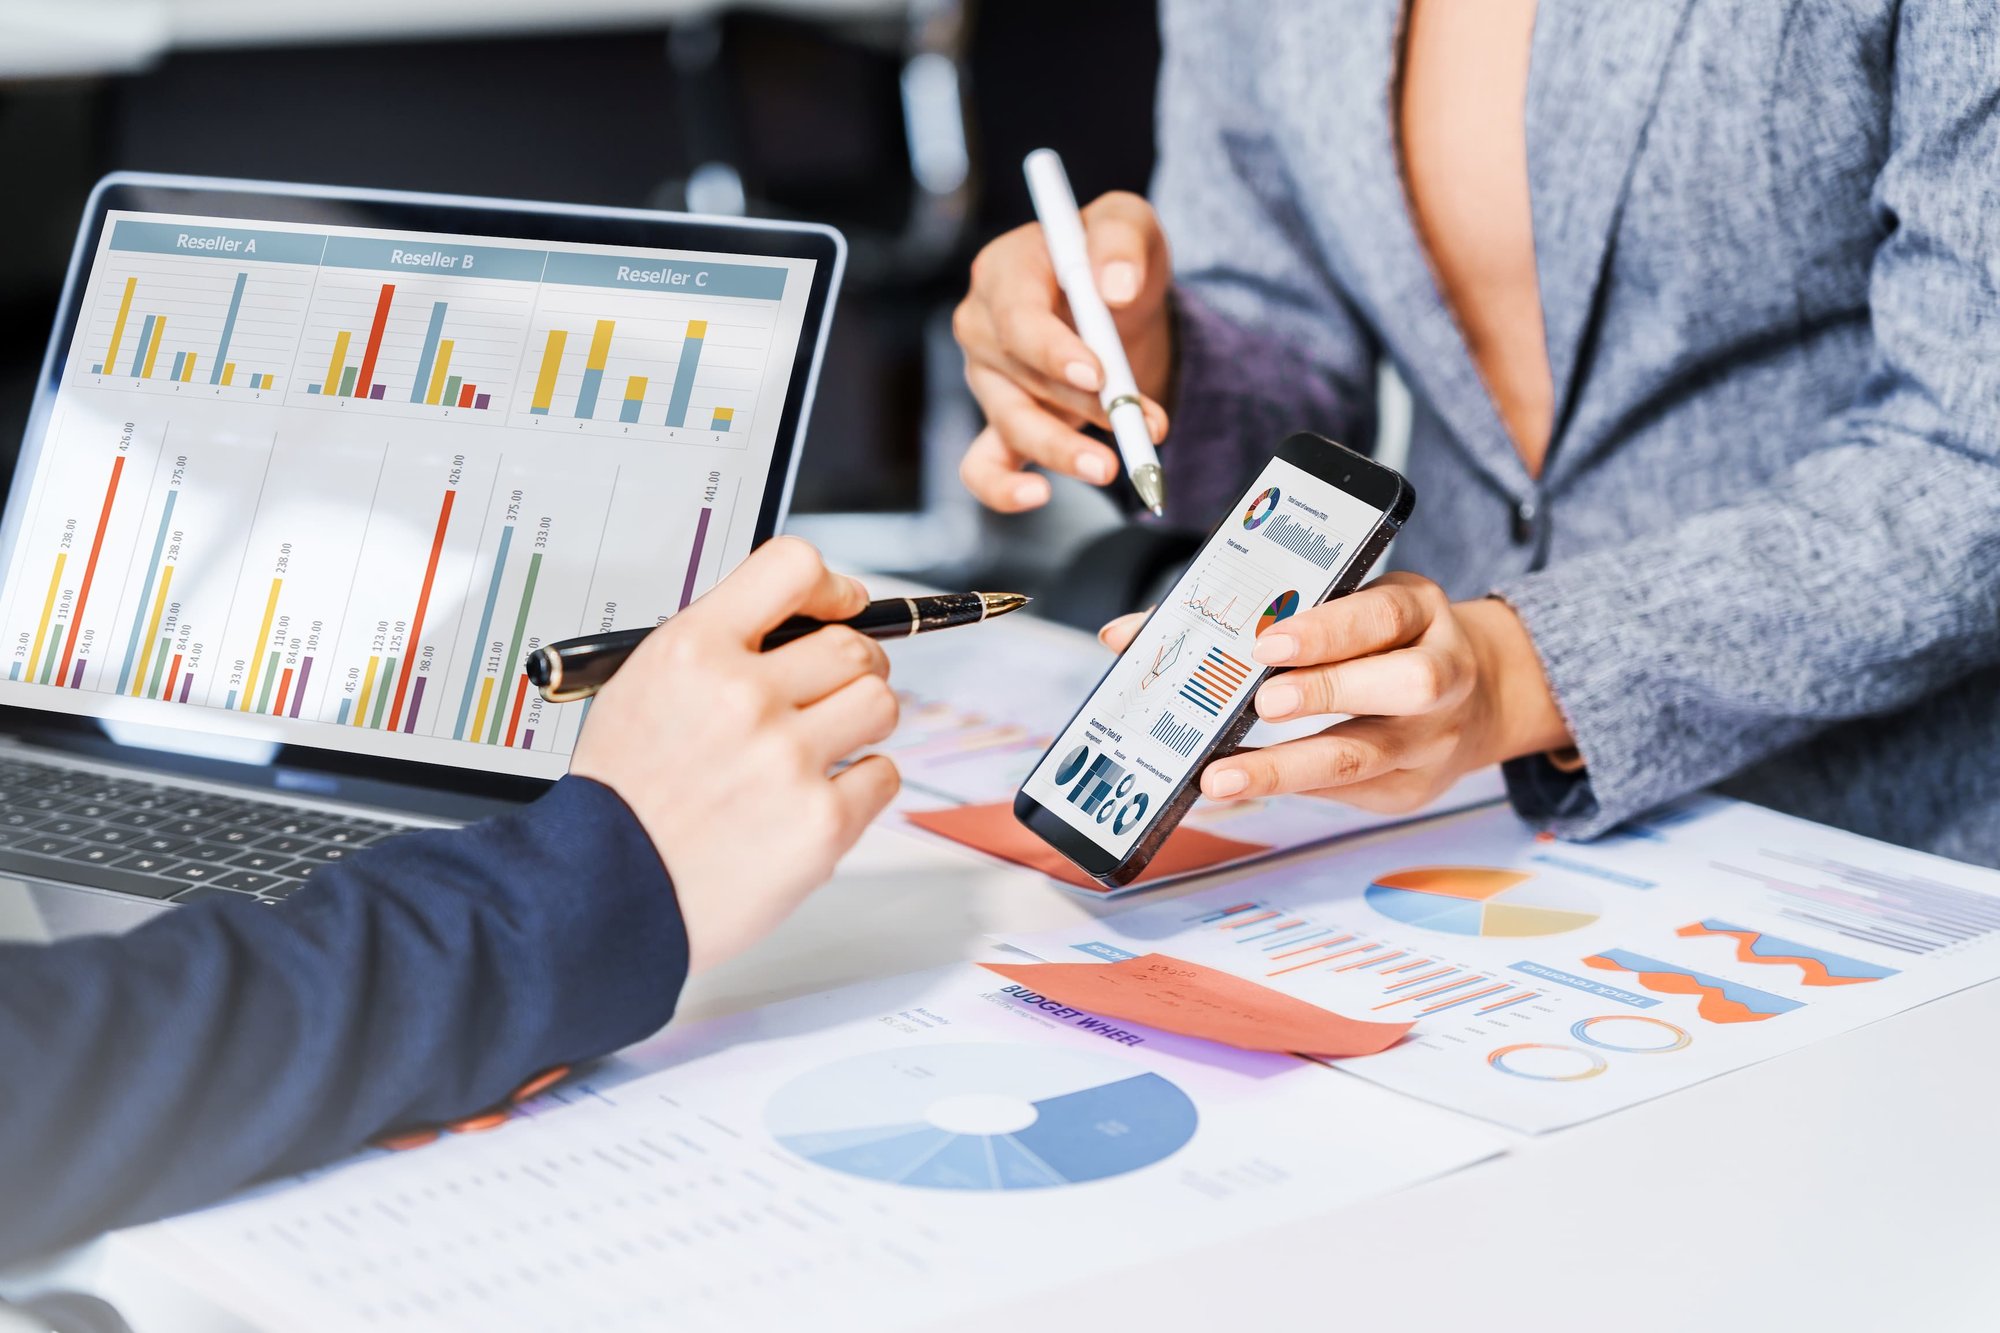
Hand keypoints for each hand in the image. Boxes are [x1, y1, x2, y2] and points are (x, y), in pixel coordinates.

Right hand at [571, 538, 900, 972]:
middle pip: (854, 646)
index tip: (843, 605)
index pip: (793, 567)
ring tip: (828, 745)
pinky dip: (862, 785)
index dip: (832, 586)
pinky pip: (883, 775)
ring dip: (864, 720)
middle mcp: (742, 697)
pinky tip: (818, 797)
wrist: (601, 893)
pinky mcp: (819, 822)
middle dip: (857, 665)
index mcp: (694, 651)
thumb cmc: (624, 799)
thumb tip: (803, 621)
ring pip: (880, 703)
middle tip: (837, 690)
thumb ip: (720, 648)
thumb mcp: (645, 687)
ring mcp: (785, 760)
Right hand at [953, 190, 1174, 510]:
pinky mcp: (1002, 424)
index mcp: (1003, 273)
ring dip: (1062, 451)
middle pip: (1020, 378)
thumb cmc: (1112, 256)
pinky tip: (1037, 496)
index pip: (1016, 318)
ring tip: (1110, 467)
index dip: (1053, 350)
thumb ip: (1121, 240)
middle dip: (1082, 407)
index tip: (1098, 375)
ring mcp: (989, 382)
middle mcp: (983, 328)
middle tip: (1138, 427)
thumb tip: (1114, 287)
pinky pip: (983, 467)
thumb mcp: (1128, 223)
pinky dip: (1001, 489)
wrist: (1120, 302)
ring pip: (1012, 425)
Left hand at [1100, 574, 1571, 811]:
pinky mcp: (1410, 789)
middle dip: (1328, 692)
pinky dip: (1291, 790)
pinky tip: (1241, 787)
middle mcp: (1440, 674)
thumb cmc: (1387, 637)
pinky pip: (1350, 795)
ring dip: (1289, 768)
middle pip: (1403, 686)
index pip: (1381, 614)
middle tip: (1263, 703)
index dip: (1328, 630)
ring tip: (1226, 775)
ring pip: (1367, 757)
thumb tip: (1126, 633)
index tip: (1269, 642)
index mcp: (1419, 612)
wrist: (1484, 693)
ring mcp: (1431, 740)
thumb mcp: (1348, 600)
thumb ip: (1254, 612)